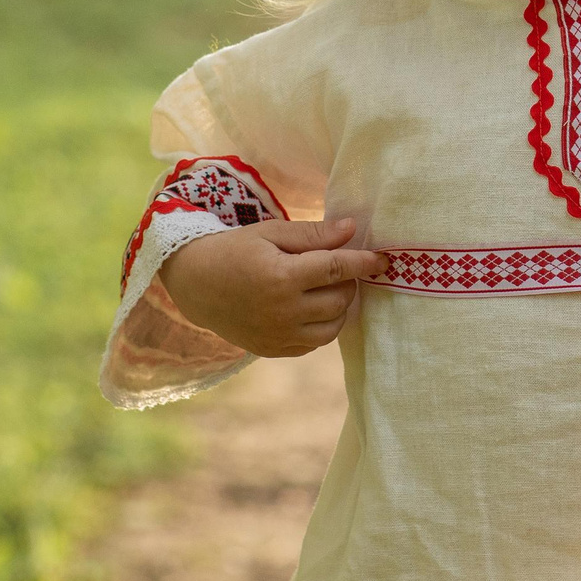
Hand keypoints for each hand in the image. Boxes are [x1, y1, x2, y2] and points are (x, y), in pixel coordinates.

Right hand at [158, 217, 386, 358]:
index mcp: (282, 277)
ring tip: (324, 288)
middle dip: (348, 281)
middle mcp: (283, 311)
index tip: (384, 259)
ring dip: (339, 306)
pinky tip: (309, 308)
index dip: (365, 263)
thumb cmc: (236, 250)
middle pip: (340, 299)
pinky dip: (321, 325)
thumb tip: (352, 230)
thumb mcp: (271, 232)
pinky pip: (315, 343)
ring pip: (333, 326)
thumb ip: (314, 235)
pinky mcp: (274, 350)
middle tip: (335, 267)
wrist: (195, 285)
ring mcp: (278, 335)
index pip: (338, 269)